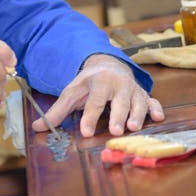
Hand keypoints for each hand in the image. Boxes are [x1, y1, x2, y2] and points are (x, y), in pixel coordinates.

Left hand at [32, 54, 163, 137]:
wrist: (107, 64)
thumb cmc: (88, 83)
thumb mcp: (72, 93)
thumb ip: (57, 111)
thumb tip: (37, 127)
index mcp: (99, 82)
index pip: (94, 101)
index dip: (90, 117)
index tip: (86, 132)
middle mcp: (118, 84)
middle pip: (119, 102)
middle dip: (118, 116)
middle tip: (117, 131)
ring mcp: (132, 89)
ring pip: (137, 102)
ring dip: (137, 115)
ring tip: (134, 128)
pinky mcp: (143, 94)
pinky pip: (152, 101)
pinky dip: (156, 108)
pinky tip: (158, 118)